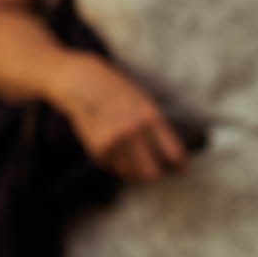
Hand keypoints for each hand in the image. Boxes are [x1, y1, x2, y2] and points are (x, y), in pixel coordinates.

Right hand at [54, 50, 186, 181]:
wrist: (78, 81)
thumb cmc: (114, 88)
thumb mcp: (142, 100)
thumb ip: (156, 125)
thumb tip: (172, 152)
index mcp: (150, 117)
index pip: (174, 154)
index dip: (179, 164)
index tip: (179, 167)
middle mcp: (132, 131)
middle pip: (152, 173)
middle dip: (156, 172)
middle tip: (155, 167)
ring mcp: (114, 142)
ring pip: (133, 175)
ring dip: (136, 171)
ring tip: (134, 160)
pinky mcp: (98, 149)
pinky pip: (114, 169)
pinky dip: (118, 165)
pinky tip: (116, 152)